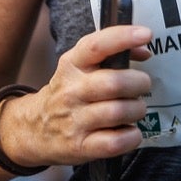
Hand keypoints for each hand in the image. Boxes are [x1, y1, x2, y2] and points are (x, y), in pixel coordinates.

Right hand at [0, 25, 153, 167]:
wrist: (34, 129)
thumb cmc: (68, 94)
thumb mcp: (80, 68)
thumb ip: (111, 55)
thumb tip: (145, 51)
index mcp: (72, 65)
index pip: (97, 46)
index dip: (123, 37)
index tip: (146, 34)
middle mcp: (72, 91)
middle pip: (115, 83)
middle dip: (140, 83)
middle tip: (141, 86)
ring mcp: (75, 120)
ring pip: (119, 112)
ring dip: (137, 110)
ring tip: (134, 109)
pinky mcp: (81, 147)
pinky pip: (116, 142)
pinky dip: (132, 136)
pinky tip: (130, 131)